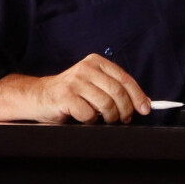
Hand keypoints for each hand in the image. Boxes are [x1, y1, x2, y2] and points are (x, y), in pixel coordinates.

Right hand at [34, 53, 150, 123]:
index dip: (138, 95)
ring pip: (106, 104)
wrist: (39, 96)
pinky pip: (89, 114)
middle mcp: (86, 68)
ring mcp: (75, 82)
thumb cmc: (71, 94)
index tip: (146, 108)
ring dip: (110, 118)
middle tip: (125, 119)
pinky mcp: (66, 97)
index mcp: (96, 62)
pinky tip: (87, 119)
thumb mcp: (93, 84)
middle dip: (126, 110)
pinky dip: (92, 121)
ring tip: (107, 121)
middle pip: (117, 92)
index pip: (124, 78)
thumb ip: (114, 88)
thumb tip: (142, 102)